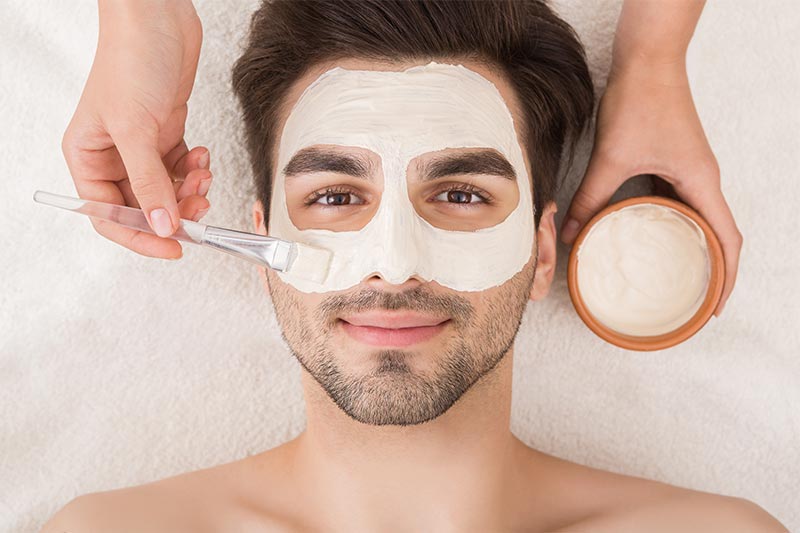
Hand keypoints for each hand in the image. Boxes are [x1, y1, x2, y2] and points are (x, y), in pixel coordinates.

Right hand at [62, 0, 208, 259]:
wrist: (158, 18)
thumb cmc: (131, 61)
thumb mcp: (136, 129)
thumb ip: (149, 182)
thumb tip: (163, 225)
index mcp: (87, 157)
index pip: (109, 215)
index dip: (140, 236)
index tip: (173, 246)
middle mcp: (112, 156)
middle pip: (144, 206)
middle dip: (174, 211)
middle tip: (200, 208)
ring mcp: (140, 146)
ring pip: (167, 190)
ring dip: (189, 191)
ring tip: (202, 174)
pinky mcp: (165, 133)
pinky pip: (181, 169)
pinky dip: (195, 170)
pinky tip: (200, 155)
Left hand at [560, 61, 741, 315]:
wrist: (645, 61)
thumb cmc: (640, 102)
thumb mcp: (611, 158)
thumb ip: (591, 198)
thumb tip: (568, 234)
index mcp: (701, 183)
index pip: (727, 240)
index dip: (727, 278)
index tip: (715, 309)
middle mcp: (701, 180)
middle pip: (716, 234)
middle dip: (710, 271)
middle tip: (692, 303)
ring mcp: (688, 171)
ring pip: (694, 219)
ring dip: (688, 247)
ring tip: (671, 279)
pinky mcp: (671, 162)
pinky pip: (674, 202)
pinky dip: (665, 224)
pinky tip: (645, 238)